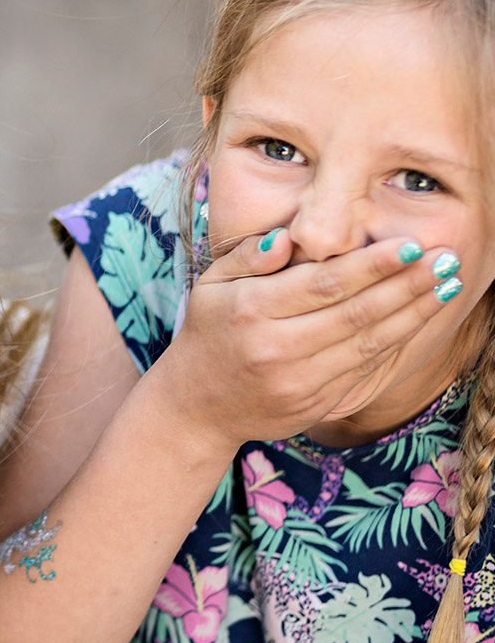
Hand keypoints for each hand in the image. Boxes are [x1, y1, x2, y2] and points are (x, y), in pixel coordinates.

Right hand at [160, 229, 457, 447]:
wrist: (197, 405)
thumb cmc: (208, 333)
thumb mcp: (211, 285)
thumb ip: (248, 256)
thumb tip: (290, 237)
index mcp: (251, 310)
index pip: (323, 284)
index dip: (371, 265)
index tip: (409, 244)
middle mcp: (276, 347)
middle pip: (355, 313)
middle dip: (406, 285)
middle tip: (446, 259)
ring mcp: (298, 381)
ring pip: (369, 344)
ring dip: (413, 315)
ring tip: (445, 287)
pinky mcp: (315, 404)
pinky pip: (365, 372)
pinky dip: (397, 345)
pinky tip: (418, 321)